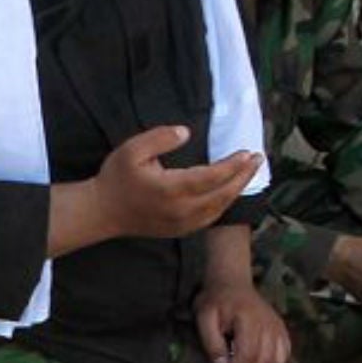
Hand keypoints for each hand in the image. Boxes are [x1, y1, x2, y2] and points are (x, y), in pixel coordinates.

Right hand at [92, 126, 263, 239]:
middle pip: (222, 194)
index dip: (233, 165)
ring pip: (219, 208)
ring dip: (237, 190)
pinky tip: (230, 192)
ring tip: (249, 172)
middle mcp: (181, 209)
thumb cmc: (116, 177)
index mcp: (171, 189)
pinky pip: (210, 218)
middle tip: (258, 159)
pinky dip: (224, 204)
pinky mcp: (181, 230)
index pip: (212, 176)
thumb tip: (186, 132)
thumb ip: (160, 138)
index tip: (247, 152)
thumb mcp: (132, 149)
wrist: (103, 212)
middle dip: (243, 176)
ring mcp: (182, 223)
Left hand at [196, 278, 291, 362]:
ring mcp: (277, 326)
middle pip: (263, 359)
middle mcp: (267, 323)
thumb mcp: (205, 318)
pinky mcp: (281, 328)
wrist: (232, 282)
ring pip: (276, 359)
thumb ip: (212, 342)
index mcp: (248, 318)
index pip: (247, 352)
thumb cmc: (216, 300)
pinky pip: (284, 352)